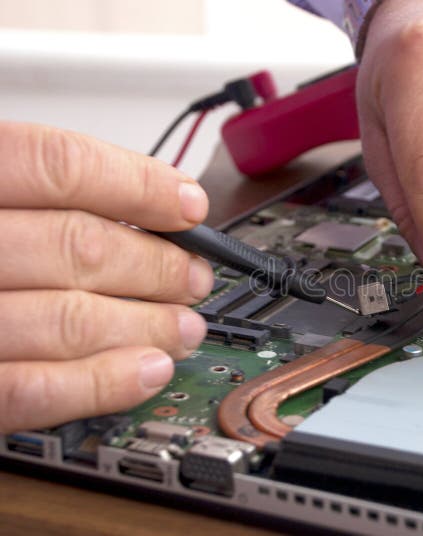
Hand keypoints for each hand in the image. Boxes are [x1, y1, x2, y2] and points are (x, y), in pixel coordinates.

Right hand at [0, 122, 212, 432]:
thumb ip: (32, 195)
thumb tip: (142, 208)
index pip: (57, 164)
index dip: (138, 184)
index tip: (188, 205)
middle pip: (76, 245)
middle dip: (156, 265)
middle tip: (194, 276)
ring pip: (66, 318)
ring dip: (147, 325)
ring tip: (186, 326)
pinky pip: (31, 390)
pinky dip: (102, 382)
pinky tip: (147, 371)